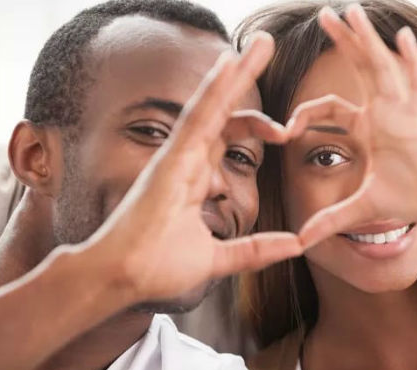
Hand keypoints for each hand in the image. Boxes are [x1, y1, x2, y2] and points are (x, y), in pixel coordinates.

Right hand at [75, 33, 301, 301]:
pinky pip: (195, 119)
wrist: (121, 279)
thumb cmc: (156, 267)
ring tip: (260, 44)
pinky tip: (231, 63)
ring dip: (236, 72)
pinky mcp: (169, 161)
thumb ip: (255, 251)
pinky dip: (213, 90)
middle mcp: (186, 160)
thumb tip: (295, 245)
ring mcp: (176, 157)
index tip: (285, 133)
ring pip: (211, 105)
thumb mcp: (218, 258)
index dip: (256, 124)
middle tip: (266, 46)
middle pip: (222, 110)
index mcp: (195, 176)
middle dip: (245, 79)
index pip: (227, 135)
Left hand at [293, 4, 416, 247]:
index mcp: (368, 127)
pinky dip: (411, 63)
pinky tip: (402, 37)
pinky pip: (416, 87)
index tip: (284, 128)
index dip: (305, 112)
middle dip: (344, 41)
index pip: (330, 107)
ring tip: (352, 11)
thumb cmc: (413, 199)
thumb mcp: (362, 209)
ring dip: (368, 40)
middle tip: (325, 13)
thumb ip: (331, 221)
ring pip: (383, 68)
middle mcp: (384, 112)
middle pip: (360, 68)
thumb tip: (301, 241)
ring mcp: (404, 112)